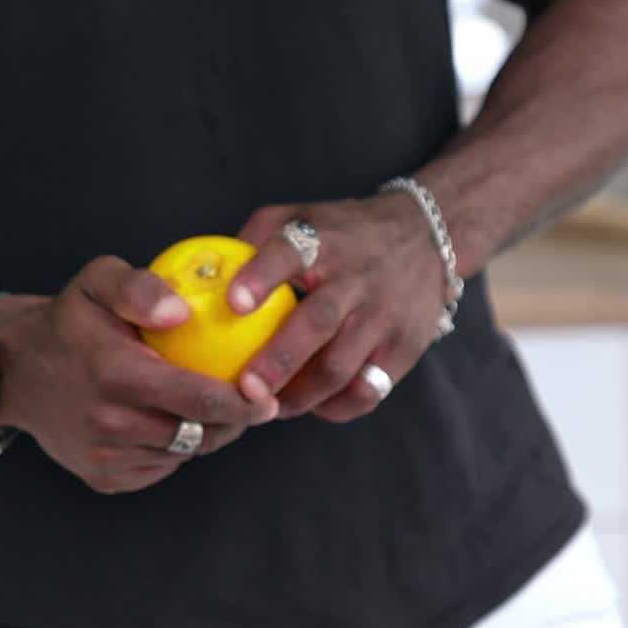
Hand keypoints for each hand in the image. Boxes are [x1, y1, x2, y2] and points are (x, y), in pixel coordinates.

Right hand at [0, 256, 273, 493]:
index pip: (198, 398)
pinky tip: (170, 423)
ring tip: (211, 408)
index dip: (242, 403)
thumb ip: (139, 287)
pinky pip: (159, 468)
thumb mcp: (96, 280)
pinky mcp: (104, 478)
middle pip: (199, 434)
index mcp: (115, 375)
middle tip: (251, 403)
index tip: (267, 398)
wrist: (13, 371)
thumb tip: (182, 312)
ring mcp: (105, 457)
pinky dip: (173, 450)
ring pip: (182, 454)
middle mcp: (109, 424)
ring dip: (204, 435)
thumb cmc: (67, 321)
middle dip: (233, 422)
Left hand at [227, 195, 450, 422]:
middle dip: (279, 360)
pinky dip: (336, 407)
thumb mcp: (301, 218)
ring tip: (270, 409)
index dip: (261, 276)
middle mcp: (358, 276)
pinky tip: (312, 406)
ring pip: (342, 366)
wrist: (426, 237)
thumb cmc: (341, 235)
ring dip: (301, 396)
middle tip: (246, 390)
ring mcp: (385, 315)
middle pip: (318, 322)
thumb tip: (200, 280)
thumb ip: (254, 241)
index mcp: (324, 240)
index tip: (234, 303)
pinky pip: (368, 391)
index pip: (291, 250)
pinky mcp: (405, 347)